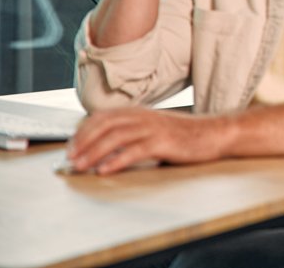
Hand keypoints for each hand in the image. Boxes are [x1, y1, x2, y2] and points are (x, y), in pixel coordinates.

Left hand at [67, 107, 230, 174]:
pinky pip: (134, 151)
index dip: (83, 130)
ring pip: (115, 137)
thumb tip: (105, 146)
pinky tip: (105, 170)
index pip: (102, 116)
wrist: (214, 133)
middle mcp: (143, 117)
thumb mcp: (154, 128)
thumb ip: (133, 132)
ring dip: (94, 152)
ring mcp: (153, 128)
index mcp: (139, 112)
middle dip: (83, 141)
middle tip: (69, 158)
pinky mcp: (164, 142)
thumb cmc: (184, 135)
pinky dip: (116, 160)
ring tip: (81, 166)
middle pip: (105, 125)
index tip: (71, 146)